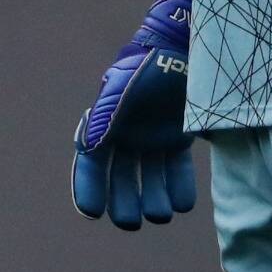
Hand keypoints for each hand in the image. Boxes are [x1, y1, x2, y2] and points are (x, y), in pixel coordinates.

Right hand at [72, 0, 195, 229]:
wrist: (185, 50)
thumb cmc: (148, 66)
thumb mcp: (122, 89)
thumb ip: (105, 117)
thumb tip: (87, 148)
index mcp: (107, 124)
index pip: (91, 162)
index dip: (87, 187)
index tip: (90, 212)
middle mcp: (128, 135)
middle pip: (120, 178)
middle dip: (122, 202)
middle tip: (129, 222)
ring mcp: (153, 138)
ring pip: (150, 179)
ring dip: (153, 200)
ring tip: (160, 214)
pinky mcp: (177, 138)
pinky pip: (175, 170)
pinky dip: (178, 189)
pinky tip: (181, 204)